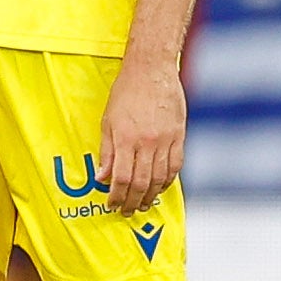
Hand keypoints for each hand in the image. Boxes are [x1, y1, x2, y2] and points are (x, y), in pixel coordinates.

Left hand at [97, 55, 184, 214]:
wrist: (151, 70)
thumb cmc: (127, 92)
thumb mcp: (108, 121)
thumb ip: (106, 151)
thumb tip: (102, 177)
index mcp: (125, 139)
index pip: (120, 178)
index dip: (116, 196)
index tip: (112, 204)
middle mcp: (146, 143)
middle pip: (140, 183)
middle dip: (132, 201)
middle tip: (127, 210)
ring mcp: (165, 140)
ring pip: (159, 178)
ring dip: (150, 195)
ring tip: (142, 204)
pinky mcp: (178, 136)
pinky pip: (175, 166)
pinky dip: (168, 181)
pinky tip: (160, 187)